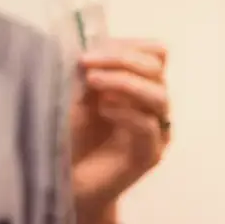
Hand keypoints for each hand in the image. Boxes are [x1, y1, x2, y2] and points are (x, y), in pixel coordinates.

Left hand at [70, 39, 170, 208]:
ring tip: (92, 82)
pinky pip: (148, 127)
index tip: (88, 51)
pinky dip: (126, 112)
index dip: (126, 45)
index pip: (154, 53)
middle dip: (121, 59)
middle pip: (157, 68)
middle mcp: (153, 105)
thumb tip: (89, 43)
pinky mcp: (148, 155)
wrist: (66, 180)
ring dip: (124, 82)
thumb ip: (89, 70)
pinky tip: (103, 109)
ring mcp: (156, 131)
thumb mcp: (76, 95)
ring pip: (158, 95)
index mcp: (140, 85)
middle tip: (85, 62)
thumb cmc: (70, 135)